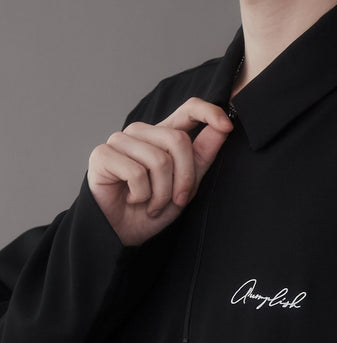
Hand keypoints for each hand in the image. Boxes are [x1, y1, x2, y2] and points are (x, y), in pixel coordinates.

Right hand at [87, 97, 232, 245]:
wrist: (123, 234)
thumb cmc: (154, 208)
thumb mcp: (188, 183)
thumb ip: (203, 153)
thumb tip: (225, 126)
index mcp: (164, 134)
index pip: (189, 108)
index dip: (210, 112)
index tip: (227, 126)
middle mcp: (142, 132)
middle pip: (178, 140)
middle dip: (184, 179)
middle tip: (175, 200)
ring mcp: (120, 140)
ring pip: (159, 160)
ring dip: (161, 193)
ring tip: (152, 204)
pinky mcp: (102, 154)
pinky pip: (136, 173)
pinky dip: (141, 195)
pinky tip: (132, 199)